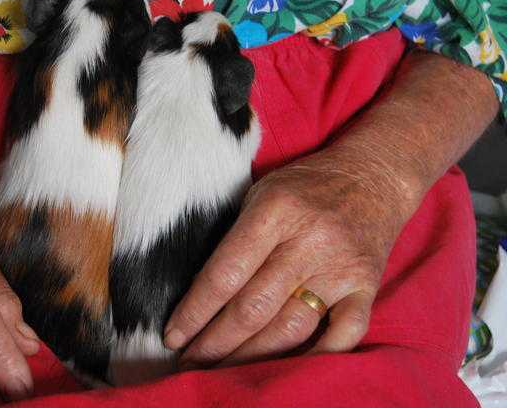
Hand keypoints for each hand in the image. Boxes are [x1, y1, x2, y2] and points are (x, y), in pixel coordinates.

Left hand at [163, 146, 419, 368]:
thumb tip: (199, 294)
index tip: (173, 335)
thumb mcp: (259, 193)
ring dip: (252, 355)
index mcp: (275, 210)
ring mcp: (340, 266)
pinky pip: (344, 334)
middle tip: (191, 361)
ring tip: (223, 368)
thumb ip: (235, 238)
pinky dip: (316, 357)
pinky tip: (285, 369)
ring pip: (291, 327)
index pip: (225, 273)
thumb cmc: (302, 186)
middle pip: (254, 307)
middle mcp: (309, 240)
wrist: (372, 175)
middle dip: (215, 342)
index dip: (195, 311)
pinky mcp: (367, 285)